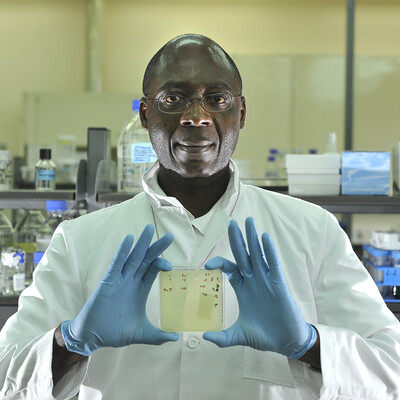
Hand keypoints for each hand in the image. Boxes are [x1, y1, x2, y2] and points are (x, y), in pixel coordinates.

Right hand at [61, 225, 178, 355]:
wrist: (92, 337)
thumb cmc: (115, 332)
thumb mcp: (140, 333)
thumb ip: (157, 336)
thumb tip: (175, 339)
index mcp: (140, 288)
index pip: (153, 269)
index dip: (162, 263)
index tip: (171, 266)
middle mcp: (131, 281)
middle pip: (146, 259)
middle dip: (157, 248)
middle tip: (169, 236)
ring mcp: (119, 280)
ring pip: (133, 258)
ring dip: (141, 244)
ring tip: (149, 229)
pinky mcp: (107, 283)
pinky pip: (116, 265)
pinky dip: (122, 252)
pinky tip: (129, 240)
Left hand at [203, 217, 316, 358]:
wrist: (286, 343)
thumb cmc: (264, 336)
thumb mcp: (239, 336)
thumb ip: (222, 338)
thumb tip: (204, 338)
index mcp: (243, 288)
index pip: (229, 268)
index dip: (219, 263)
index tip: (207, 265)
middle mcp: (253, 280)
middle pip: (243, 255)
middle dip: (238, 239)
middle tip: (231, 222)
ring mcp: (267, 281)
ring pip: (258, 255)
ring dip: (253, 238)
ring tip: (249, 221)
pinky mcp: (279, 285)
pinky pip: (273, 265)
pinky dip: (269, 251)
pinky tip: (265, 237)